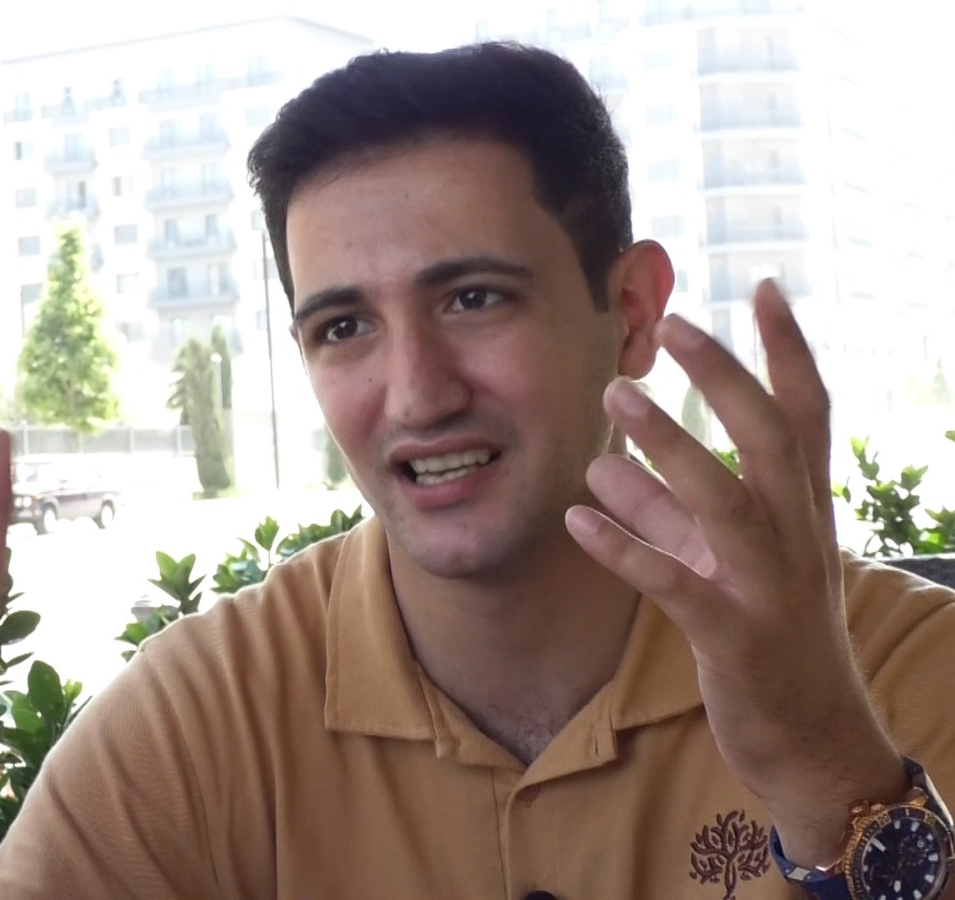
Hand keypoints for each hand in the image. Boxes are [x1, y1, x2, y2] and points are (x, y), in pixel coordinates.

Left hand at [565, 280, 905, 861]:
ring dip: (668, 445)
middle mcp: (797, 539)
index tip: (763, 286)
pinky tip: (575, 521)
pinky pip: (675, 585)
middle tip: (673, 323)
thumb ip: (668, 511)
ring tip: (610, 395)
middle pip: (771, 438)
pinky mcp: (735, 638)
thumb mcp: (723, 563)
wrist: (815, 745)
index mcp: (803, 513)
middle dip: (725, 376)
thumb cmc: (768, 640)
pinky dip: (626, 549)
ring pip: (725, 502)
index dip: (789, 350)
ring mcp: (770, 588)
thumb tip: (604, 463)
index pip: (808, 414)